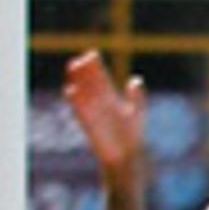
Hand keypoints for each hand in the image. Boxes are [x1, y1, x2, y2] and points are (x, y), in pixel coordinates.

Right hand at [63, 51, 148, 174]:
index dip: (96, 67)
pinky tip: (71, 91)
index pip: (101, 79)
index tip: (92, 54)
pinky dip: (76, 101)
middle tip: (80, 58)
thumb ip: (137, 96)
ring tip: (73, 67)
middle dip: (85, 71)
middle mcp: (100, 103)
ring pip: (83, 93)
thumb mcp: (137, 111)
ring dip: (78, 81)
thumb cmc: (132, 134)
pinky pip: (80, 110)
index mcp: (111, 98)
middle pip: (90, 83)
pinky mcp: (88, 124)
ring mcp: (93, 112)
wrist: (126, 155)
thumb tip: (135, 80)